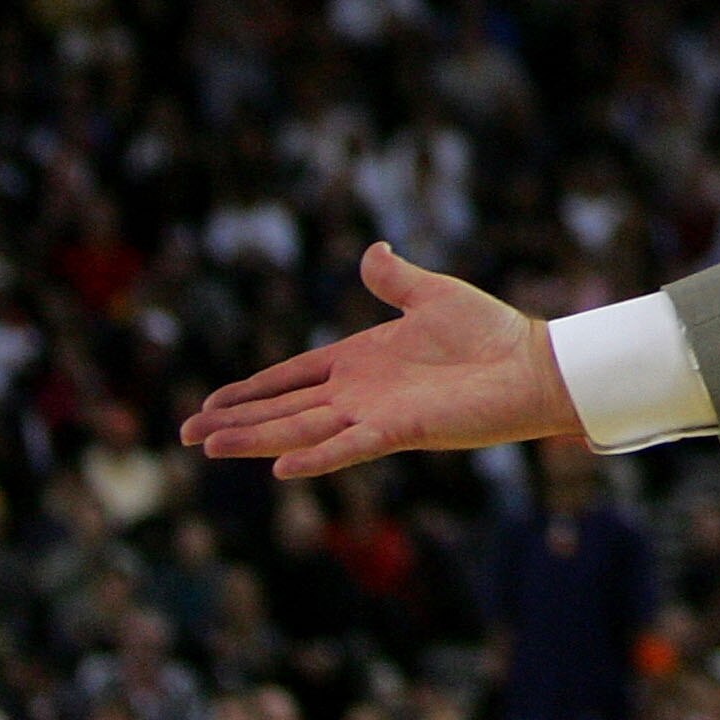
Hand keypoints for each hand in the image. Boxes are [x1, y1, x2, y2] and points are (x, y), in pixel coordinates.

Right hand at [179, 242, 581, 476]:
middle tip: (188, 434)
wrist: (531, 365)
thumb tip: (371, 252)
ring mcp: (375, 414)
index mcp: (361, 360)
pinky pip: (349, 447)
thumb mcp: (433, 295)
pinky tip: (280, 468)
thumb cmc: (489, 332)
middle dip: (236, 420)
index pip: (293, 376)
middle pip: (284, 409)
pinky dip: (316, 458)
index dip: (253, 390)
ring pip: (301, 430)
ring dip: (256, 439)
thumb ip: (395, 280)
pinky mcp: (400, 430)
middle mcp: (359, 392)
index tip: (212, 404)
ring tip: (210, 447)